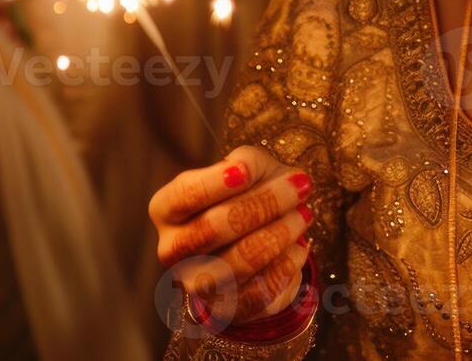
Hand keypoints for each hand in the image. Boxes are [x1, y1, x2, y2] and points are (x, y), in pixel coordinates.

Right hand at [149, 145, 312, 326]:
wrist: (257, 237)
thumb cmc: (247, 193)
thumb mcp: (247, 166)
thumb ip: (246, 162)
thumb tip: (247, 170)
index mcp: (167, 209)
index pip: (184, 195)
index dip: (213, 183)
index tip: (246, 171)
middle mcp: (172, 249)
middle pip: (215, 226)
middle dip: (266, 203)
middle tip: (301, 187)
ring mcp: (195, 284)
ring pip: (240, 260)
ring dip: (281, 233)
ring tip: (304, 214)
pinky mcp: (225, 309)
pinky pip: (260, 290)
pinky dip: (286, 264)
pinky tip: (300, 245)